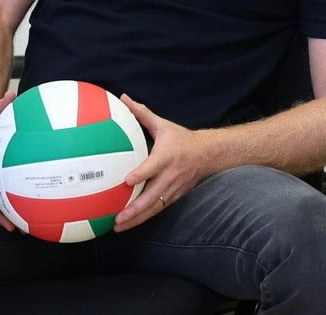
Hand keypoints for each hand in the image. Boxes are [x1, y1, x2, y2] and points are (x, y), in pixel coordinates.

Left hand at [112, 94, 216, 231]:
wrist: (208, 154)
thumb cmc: (182, 139)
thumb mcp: (163, 125)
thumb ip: (142, 114)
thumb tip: (123, 98)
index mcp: (166, 157)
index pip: (153, 168)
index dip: (141, 174)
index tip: (128, 180)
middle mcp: (170, 176)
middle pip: (152, 196)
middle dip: (135, 209)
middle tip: (117, 217)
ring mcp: (173, 189)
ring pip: (154, 208)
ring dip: (137, 219)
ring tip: (119, 227)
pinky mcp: (174, 197)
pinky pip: (157, 209)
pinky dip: (143, 218)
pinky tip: (129, 224)